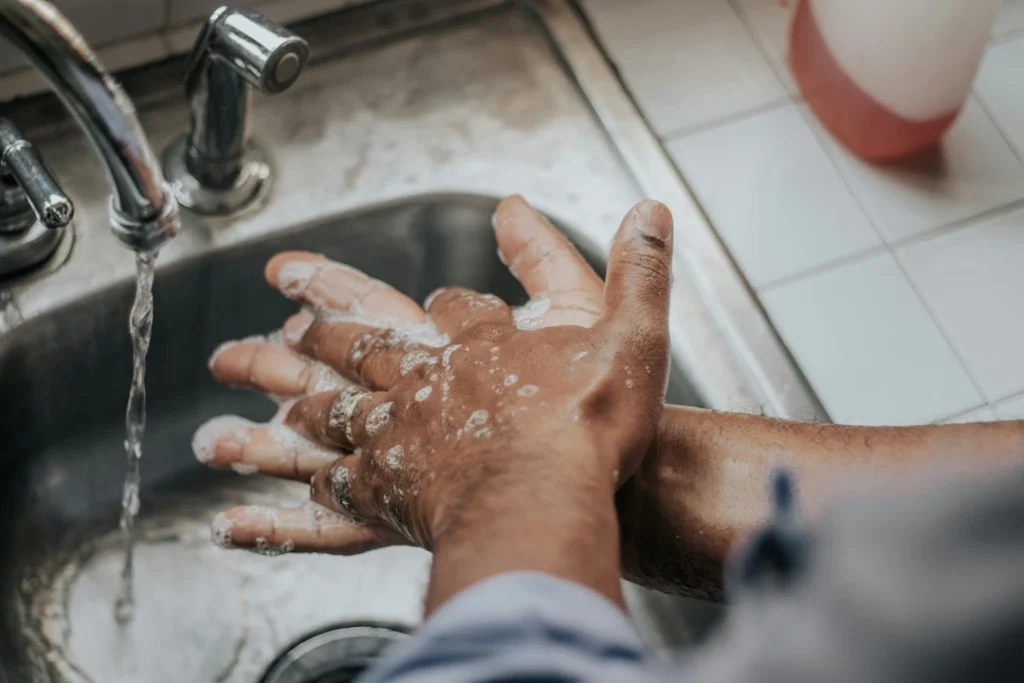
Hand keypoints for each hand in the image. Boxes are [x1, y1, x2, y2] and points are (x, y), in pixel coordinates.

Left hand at [200, 196, 671, 560]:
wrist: (547, 499)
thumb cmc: (589, 426)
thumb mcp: (633, 334)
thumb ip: (638, 271)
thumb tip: (649, 210)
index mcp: (480, 342)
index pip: (450, 306)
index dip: (446, 302)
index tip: (431, 299)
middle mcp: (427, 379)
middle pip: (360, 343)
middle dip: (318, 326)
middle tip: (276, 313)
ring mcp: (398, 435)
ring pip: (327, 406)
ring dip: (282, 392)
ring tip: (238, 385)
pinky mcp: (386, 493)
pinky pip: (329, 489)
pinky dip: (297, 492)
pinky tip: (275, 497)